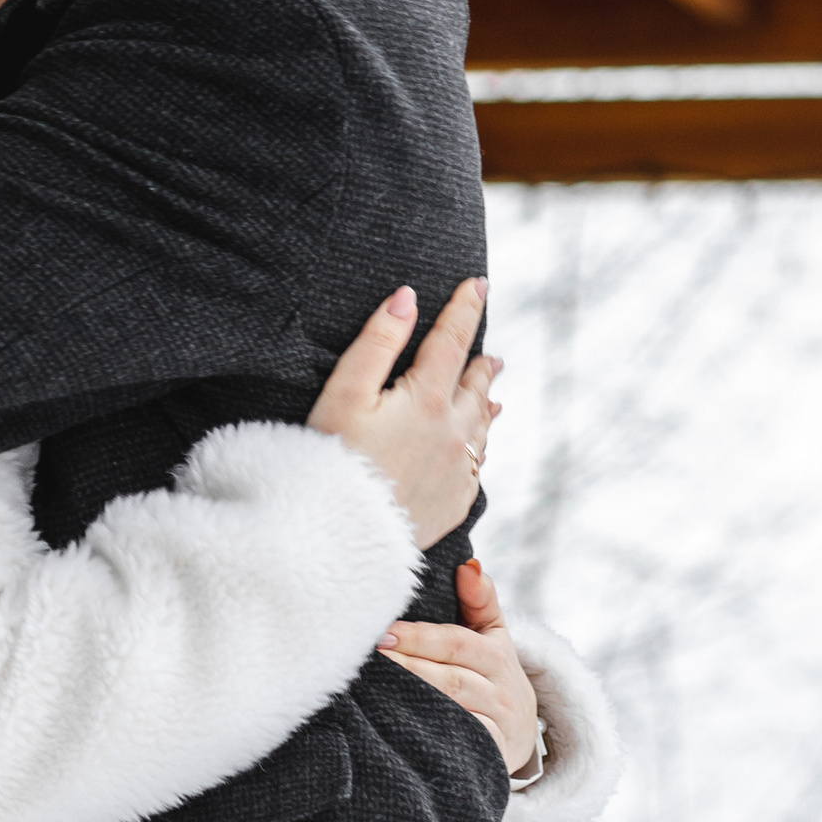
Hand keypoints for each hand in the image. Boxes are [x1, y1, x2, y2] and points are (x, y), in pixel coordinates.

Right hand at [305, 277, 496, 549]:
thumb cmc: (330, 460)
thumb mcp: (345, 391)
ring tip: (492, 391)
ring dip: (486, 402)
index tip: (478, 284)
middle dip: (480, 363)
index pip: (452, 341)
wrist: (339, 537)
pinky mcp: (452, 503)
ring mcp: (457, 471)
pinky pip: (476, 466)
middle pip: (474, 386)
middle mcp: (453, 434)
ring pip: (482, 427)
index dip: (465, 308)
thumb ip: (378, 341)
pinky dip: (479, 446)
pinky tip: (477, 447)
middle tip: (491, 352)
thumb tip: (408, 297)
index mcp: (427, 400)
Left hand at [379, 561, 538, 775]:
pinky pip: (457, 742)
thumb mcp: (494, 637)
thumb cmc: (492, 676)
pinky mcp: (488, 756)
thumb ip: (481, 600)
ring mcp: (495, 725)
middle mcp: (499, 691)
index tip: (382, 632)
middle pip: (449, 678)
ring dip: (410, 698)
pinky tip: (396, 725)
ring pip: (450, 709)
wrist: (521, 737)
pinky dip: (429, 733)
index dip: (418, 637)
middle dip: (407, 667)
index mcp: (497, 656)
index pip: (456, 642)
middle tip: (368, 658)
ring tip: (372, 689)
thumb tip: (467, 565)